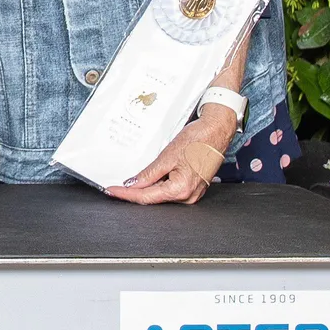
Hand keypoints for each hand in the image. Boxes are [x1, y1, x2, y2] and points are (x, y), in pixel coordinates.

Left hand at [106, 108, 238, 206]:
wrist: (217, 131)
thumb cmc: (198, 140)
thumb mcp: (167, 156)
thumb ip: (149, 174)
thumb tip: (133, 184)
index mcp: (181, 190)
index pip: (147, 197)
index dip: (126, 194)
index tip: (112, 191)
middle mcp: (188, 196)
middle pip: (154, 198)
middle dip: (135, 192)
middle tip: (116, 186)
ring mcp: (192, 193)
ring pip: (162, 194)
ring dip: (146, 188)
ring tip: (130, 181)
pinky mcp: (193, 187)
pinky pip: (171, 189)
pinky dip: (158, 184)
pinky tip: (149, 177)